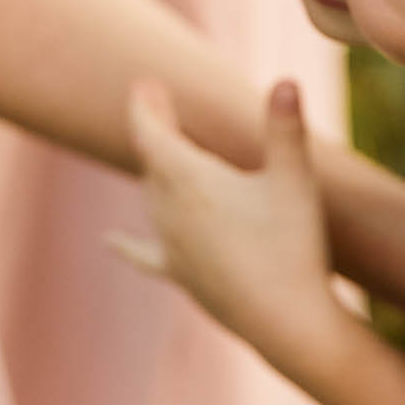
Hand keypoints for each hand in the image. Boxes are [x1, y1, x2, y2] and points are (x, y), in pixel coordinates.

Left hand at [109, 77, 343, 375]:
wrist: (287, 324)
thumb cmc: (293, 246)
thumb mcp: (294, 180)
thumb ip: (285, 128)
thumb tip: (285, 81)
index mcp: (190, 182)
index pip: (151, 134)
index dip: (146, 107)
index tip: (145, 84)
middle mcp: (171, 213)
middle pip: (151, 162)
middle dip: (153, 130)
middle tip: (157, 103)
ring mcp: (173, 248)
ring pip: (152, 200)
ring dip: (153, 172)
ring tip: (160, 152)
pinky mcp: (183, 277)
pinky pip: (146, 254)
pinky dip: (128, 245)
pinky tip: (110, 243)